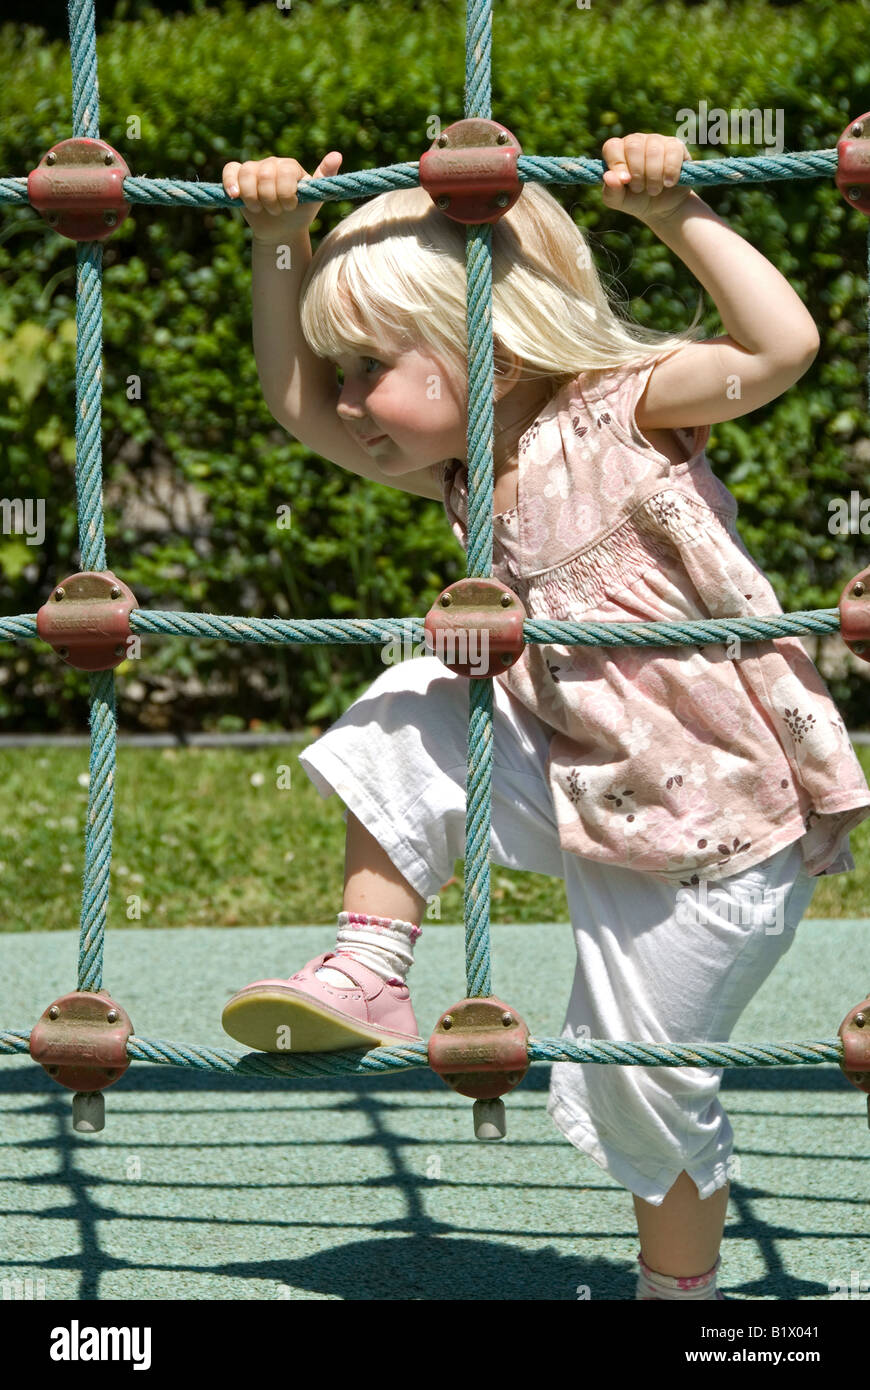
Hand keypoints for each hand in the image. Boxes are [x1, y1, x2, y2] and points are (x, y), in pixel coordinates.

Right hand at [222, 151, 342, 242]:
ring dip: (253, 197)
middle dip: (270, 199)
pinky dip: (231, 183)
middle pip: (265, 174)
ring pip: (247, 173)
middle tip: (277, 211)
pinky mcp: (238, 178)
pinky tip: (235, 196)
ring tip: (260, 209)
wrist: (281, 229)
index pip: (285, 171)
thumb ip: (325, 177)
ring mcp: (254, 169)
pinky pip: (230, 170)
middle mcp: (272, 164)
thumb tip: (337, 154)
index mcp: (291, 167)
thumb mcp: (315, 198)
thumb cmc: (300, 213)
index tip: (290, 207)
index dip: (286, 192)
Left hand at [600, 134, 693, 221]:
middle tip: (640, 189)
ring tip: (654, 190)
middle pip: (633, 146)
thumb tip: (608, 177)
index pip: (612, 146)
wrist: (664, 208)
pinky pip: (673, 152)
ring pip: (653, 150)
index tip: (625, 181)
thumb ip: (611, 191)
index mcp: (619, 152)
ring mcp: (656, 141)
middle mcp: (636, 142)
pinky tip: (669, 183)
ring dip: (653, 176)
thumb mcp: (620, 202)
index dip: (617, 164)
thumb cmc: (637, 200)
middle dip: (637, 172)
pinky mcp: (675, 146)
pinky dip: (670, 171)